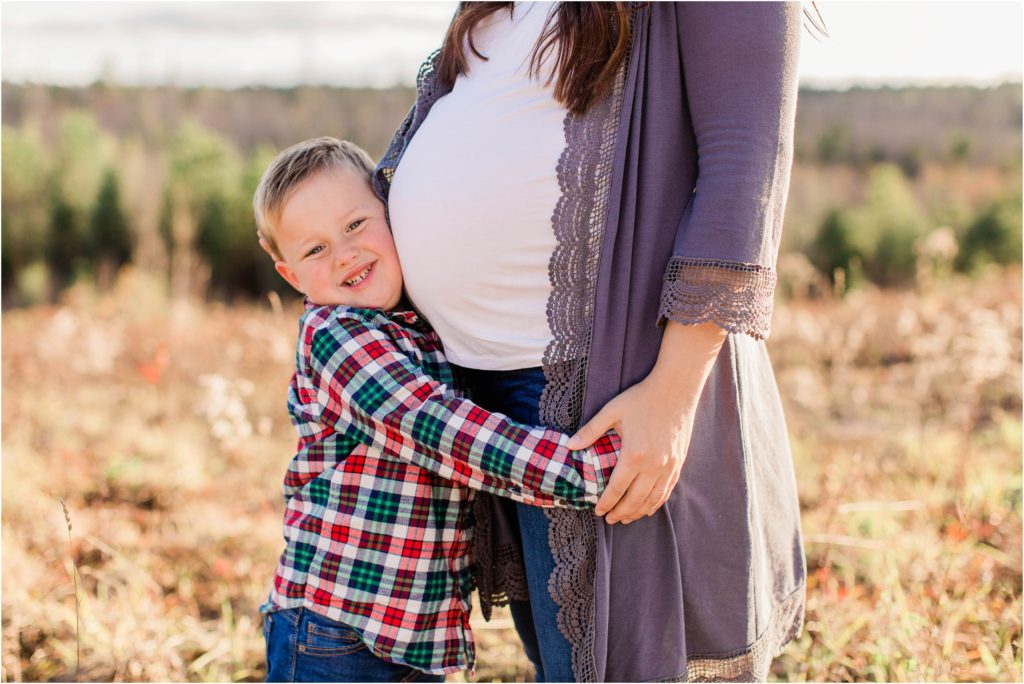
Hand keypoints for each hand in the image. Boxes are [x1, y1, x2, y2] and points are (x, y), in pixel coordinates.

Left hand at [567, 320, 726, 523]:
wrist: (676, 389)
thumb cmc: (641, 398)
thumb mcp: (612, 411)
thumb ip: (590, 431)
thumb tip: (569, 446)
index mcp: (634, 454)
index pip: (617, 488)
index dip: (606, 503)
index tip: (598, 511)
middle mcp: (654, 465)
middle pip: (635, 500)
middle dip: (621, 513)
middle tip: (610, 520)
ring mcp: (669, 466)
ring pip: (653, 499)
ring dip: (638, 512)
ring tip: (626, 518)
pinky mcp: (678, 463)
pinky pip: (667, 490)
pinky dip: (656, 503)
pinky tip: (648, 507)